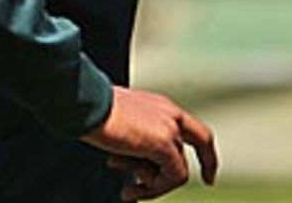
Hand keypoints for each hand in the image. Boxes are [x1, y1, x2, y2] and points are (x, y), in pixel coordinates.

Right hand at [81, 86, 218, 200]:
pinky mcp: (163, 143)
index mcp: (159, 106)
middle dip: (193, 170)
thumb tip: (138, 167)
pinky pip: (173, 177)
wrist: (84, 101)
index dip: (204, 152)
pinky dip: (153, 189)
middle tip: (191, 184)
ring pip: (178, 169)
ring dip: (153, 186)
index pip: (193, 129)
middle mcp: (169, 114)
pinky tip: (129, 190)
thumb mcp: (119, 125)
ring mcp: (169, 128)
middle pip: (196, 147)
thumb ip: (136, 142)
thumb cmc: (90, 110)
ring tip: (128, 190)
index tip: (207, 173)